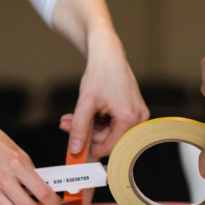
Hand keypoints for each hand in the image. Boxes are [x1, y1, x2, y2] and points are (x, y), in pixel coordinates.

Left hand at [59, 29, 148, 157]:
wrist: (108, 55)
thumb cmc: (101, 74)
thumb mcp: (86, 103)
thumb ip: (79, 128)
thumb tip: (75, 149)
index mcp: (129, 119)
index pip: (110, 146)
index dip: (90, 149)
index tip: (75, 148)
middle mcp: (138, 119)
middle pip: (109, 138)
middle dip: (86, 133)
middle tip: (66, 126)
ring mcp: (137, 115)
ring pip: (110, 131)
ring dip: (89, 126)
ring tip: (71, 117)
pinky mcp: (133, 110)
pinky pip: (114, 123)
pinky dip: (97, 120)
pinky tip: (83, 113)